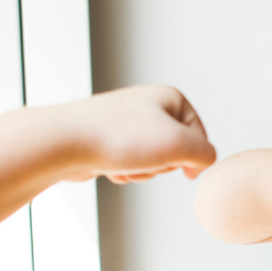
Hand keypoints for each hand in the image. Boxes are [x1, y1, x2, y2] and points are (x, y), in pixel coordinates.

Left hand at [67, 85, 216, 182]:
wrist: (65, 143)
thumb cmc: (118, 137)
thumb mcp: (178, 144)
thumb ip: (206, 154)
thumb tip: (201, 164)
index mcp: (169, 97)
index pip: (201, 137)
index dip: (191, 156)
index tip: (176, 161)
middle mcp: (148, 106)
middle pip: (176, 152)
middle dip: (161, 165)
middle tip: (143, 158)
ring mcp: (127, 123)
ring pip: (152, 162)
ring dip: (141, 172)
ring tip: (123, 162)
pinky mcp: (110, 140)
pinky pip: (131, 165)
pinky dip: (124, 173)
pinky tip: (109, 166)